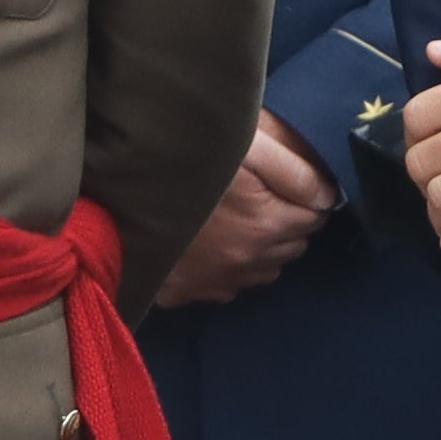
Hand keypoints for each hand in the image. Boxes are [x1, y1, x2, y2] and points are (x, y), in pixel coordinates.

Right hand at [157, 115, 339, 308]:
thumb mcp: (249, 146)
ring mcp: (214, 283)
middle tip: (261, 195)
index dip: (305, 195)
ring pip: (263, 269)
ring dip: (260, 248)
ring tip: (235, 218)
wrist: (112, 195)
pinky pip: (224, 286)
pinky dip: (226, 269)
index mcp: (267, 225)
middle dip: (286, 222)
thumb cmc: (184, 159)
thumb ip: (296, 170)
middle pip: (292, 245)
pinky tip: (208, 244)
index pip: (315, 216)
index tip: (287, 180)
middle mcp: (248, 263)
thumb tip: (329, 196)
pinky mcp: (183, 293)